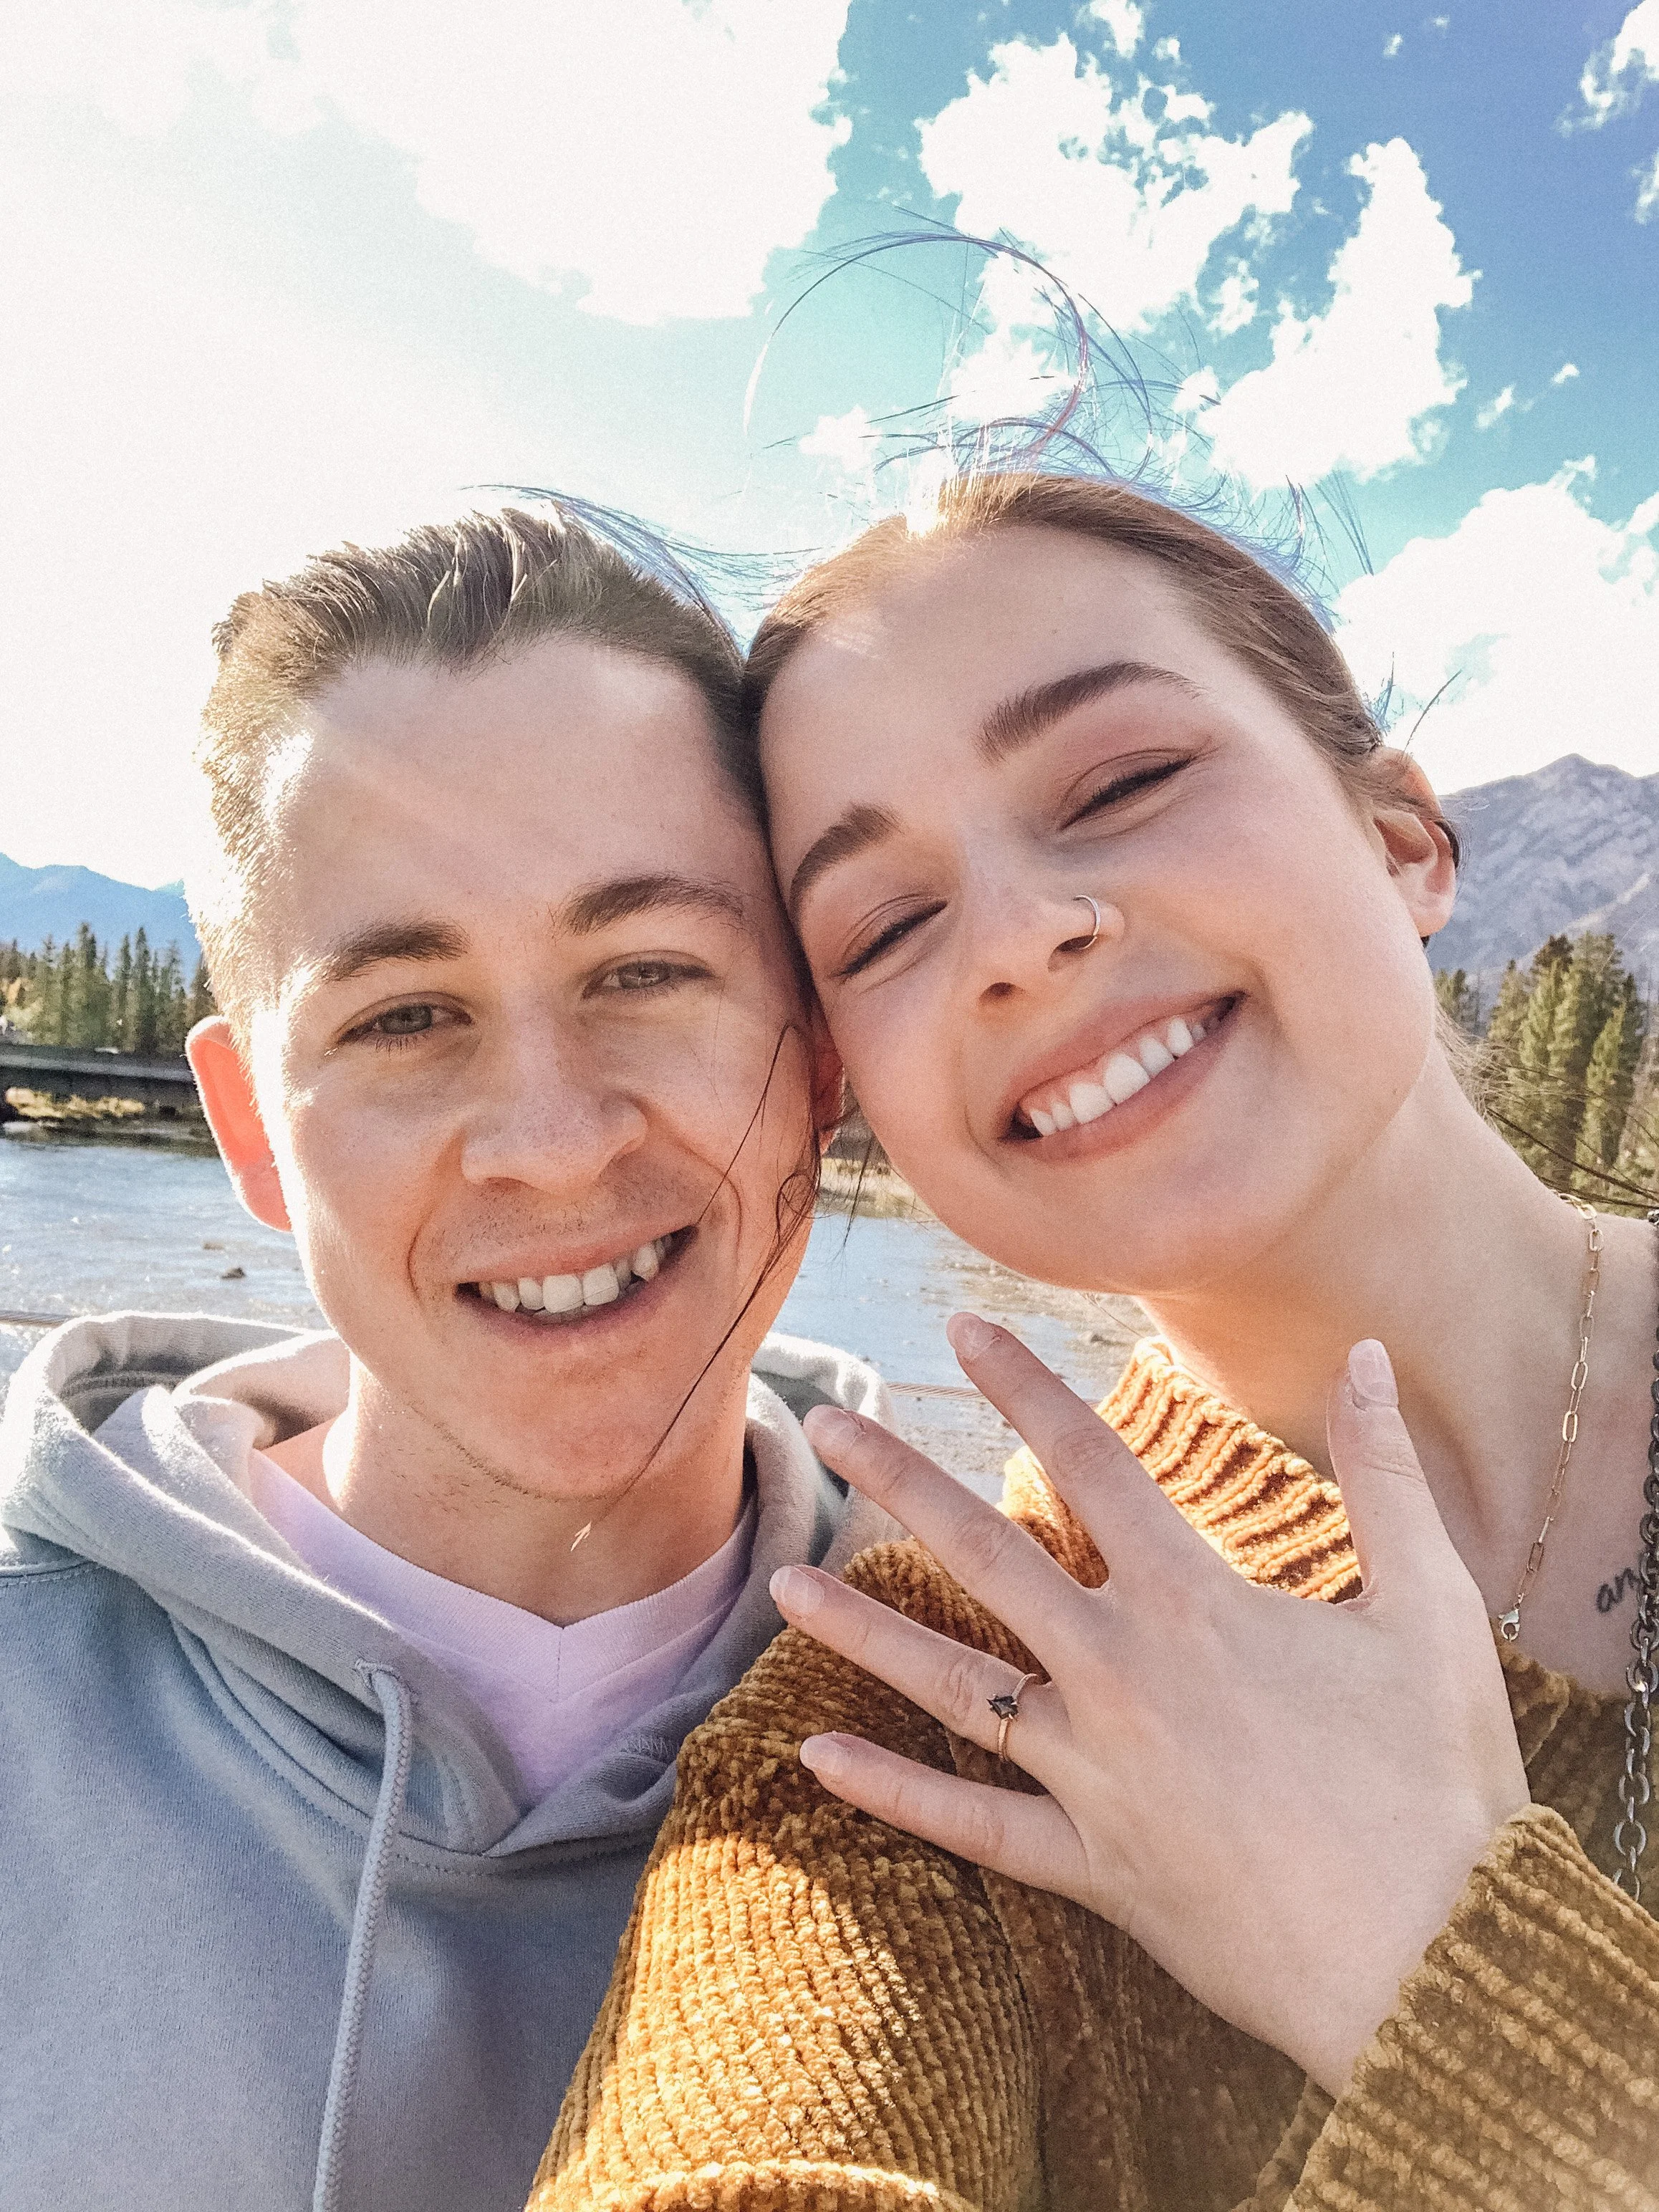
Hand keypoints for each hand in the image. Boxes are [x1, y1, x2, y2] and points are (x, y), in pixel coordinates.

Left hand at [773, 1325, 1529, 2097]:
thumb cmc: (1441, 1783)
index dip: (1024, 1384)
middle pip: (987, 1557)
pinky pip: (972, 1826)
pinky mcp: (1093, 1869)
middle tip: (828, 1424)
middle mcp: (1124, 1677)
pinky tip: (816, 1757)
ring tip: (781, 1583)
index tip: (961, 1326)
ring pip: (955, 1685)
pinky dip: (893, 1793)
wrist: (1437, 1961)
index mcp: (1198, 1605)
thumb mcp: (1433, 1610)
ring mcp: (1096, 1777)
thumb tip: (1373, 1357)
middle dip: (901, 1480)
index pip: (1091, 1462)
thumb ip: (1387, 1477)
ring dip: (863, 1630)